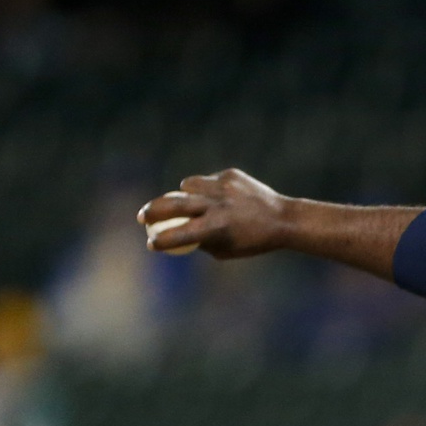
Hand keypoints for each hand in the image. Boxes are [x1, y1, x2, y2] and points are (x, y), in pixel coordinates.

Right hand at [137, 169, 290, 258]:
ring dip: (184, 195)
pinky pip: (207, 181)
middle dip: (153, 210)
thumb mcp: (226, 250)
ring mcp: (223, 187)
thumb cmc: (253, 241)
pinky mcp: (230, 175)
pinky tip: (222, 199)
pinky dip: (207, 190)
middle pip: (174, 203)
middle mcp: (218, 205)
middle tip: (142, 217)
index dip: (162, 240)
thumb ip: (200, 241)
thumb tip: (176, 234)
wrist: (283, 219)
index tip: (151, 244)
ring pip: (188, 186)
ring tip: (193, 205)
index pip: (180, 234)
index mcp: (218, 228)